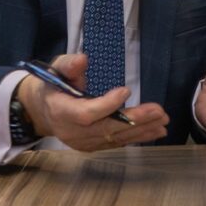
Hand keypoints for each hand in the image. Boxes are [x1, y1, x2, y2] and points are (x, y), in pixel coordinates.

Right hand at [18, 53, 168, 150]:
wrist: (42, 111)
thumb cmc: (52, 85)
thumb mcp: (55, 69)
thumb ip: (69, 65)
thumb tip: (83, 59)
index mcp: (61, 111)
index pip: (87, 113)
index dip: (107, 105)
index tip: (126, 90)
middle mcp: (73, 132)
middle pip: (107, 128)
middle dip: (135, 120)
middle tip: (159, 111)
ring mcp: (83, 143)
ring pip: (115, 138)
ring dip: (142, 130)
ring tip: (163, 122)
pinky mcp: (93, 146)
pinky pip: (117, 143)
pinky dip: (137, 137)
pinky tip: (155, 131)